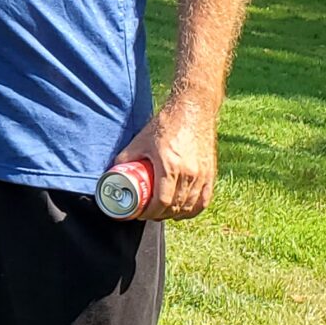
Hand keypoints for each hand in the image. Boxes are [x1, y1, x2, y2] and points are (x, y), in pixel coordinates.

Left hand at [110, 102, 216, 220]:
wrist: (193, 110)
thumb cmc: (166, 124)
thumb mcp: (141, 140)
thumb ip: (126, 157)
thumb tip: (114, 172)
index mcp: (170, 166)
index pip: (161, 201)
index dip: (150, 212)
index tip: (140, 213)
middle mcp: (189, 173)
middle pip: (175, 206)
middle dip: (159, 214)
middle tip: (148, 213)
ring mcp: (202, 174)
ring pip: (189, 206)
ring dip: (175, 214)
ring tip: (162, 213)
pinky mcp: (210, 173)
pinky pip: (204, 200)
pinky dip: (193, 210)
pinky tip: (183, 212)